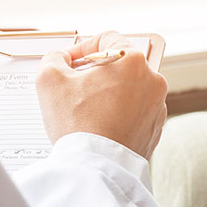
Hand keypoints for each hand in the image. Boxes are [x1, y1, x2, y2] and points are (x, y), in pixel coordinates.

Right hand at [36, 31, 167, 158]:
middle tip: (75, 87)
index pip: (106, 39)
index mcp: (133, 61)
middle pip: (120, 65)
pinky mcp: (155, 129)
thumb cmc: (77, 124)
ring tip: (86, 111)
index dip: (82, 48)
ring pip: (128, 90)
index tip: (69, 63)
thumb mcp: (49, 79)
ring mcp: (157, 107)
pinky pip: (134, 113)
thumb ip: (53, 58)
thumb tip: (61, 59)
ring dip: (107, 94)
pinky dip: (118, 114)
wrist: (96, 168)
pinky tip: (99, 126)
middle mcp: (153, 81)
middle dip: (96, 73)